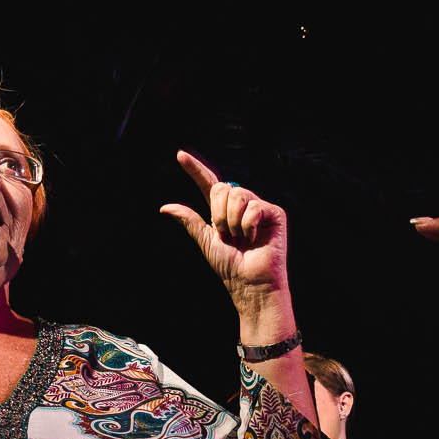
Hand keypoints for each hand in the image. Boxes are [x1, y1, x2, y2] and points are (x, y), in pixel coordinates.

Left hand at [160, 151, 290, 310]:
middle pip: (222, 188)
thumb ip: (189, 220)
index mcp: (223, 210)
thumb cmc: (229, 266)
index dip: (194, 169)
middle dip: (218, 214)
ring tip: (240, 238)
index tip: (180, 155)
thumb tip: (164, 207)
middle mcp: (242, 204)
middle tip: (227, 235)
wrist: (249, 283)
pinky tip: (253, 239)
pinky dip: (248, 226)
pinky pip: (253, 207)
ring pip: (237, 194)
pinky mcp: (274, 212)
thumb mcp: (204, 240)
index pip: (209, 183)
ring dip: (232, 221)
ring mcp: (259, 206)